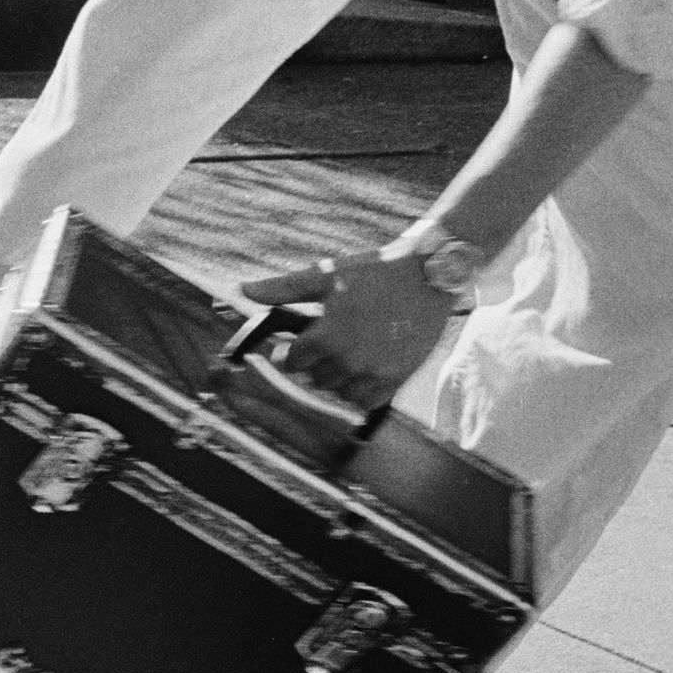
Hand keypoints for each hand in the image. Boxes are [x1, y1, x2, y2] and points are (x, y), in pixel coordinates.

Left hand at [242, 245, 458, 412]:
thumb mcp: (325, 275)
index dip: (294, 351)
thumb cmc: (375, 270)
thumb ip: (283, 289)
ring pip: (338, 391)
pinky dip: (359, 391)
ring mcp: (373, 372)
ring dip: (337, 377)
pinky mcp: (397, 378)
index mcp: (325, 336)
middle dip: (317, 362)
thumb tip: (242, 290)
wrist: (431, 274)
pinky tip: (364, 370)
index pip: (291, 361)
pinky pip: (365, 401)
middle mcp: (347, 359)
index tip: (305, 340)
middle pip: (314, 378)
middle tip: (332, 342)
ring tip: (349, 354)